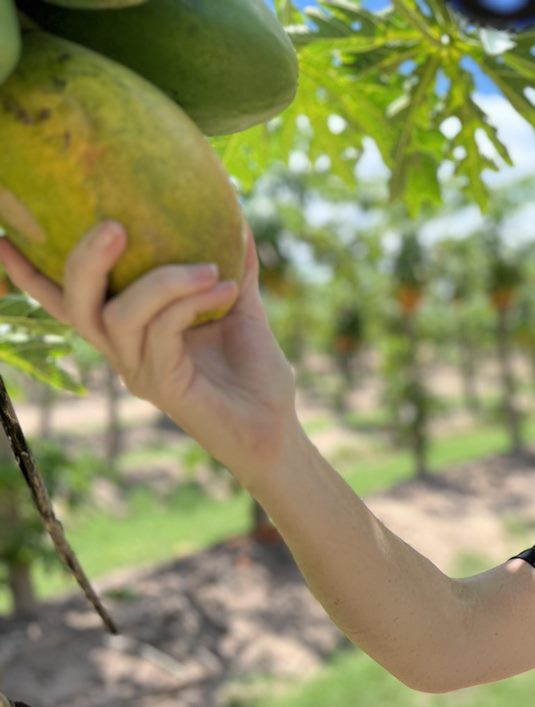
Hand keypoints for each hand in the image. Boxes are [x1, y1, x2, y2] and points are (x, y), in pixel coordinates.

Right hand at [0, 221, 299, 477]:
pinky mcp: (164, 386)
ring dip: (163, 280)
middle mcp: (125, 352)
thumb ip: (230, 268)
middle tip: (114, 226)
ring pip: (117, 316)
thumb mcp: (239, 309)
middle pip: (76, 304)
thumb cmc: (254, 373)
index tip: (2, 234)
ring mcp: (141, 370)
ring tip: (210, 268)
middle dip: (84, 260)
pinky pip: (161, 332)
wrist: (275, 428)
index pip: (68, 300)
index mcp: (131, 331)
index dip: (30, 272)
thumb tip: (235, 219)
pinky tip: (226, 290)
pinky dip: (189, 303)